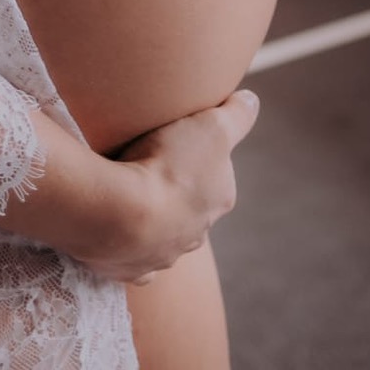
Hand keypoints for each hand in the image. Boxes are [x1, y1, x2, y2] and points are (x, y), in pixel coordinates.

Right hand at [78, 88, 260, 285]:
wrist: (121, 214)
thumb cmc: (170, 165)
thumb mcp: (212, 126)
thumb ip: (237, 115)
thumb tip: (252, 100)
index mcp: (218, 200)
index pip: (216, 176)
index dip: (198, 156)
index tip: (177, 141)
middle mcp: (196, 235)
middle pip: (189, 208)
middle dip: (176, 191)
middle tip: (150, 164)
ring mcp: (163, 256)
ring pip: (162, 234)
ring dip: (151, 217)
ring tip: (128, 192)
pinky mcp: (131, 269)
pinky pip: (133, 257)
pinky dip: (128, 246)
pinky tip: (117, 230)